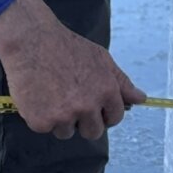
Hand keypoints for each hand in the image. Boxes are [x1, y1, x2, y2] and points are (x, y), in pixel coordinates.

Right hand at [0, 0, 145, 139]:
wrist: (31, 40)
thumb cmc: (67, 47)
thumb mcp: (101, 59)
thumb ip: (121, 82)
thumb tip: (141, 99)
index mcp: (106, 91)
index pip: (115, 118)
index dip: (104, 114)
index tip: (94, 108)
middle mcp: (87, 106)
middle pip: (93, 132)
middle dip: (84, 122)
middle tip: (69, 102)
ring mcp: (64, 116)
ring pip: (66, 132)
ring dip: (60, 119)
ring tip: (51, 94)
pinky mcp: (41, 122)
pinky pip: (44, 129)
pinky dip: (39, 117)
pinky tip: (37, 95)